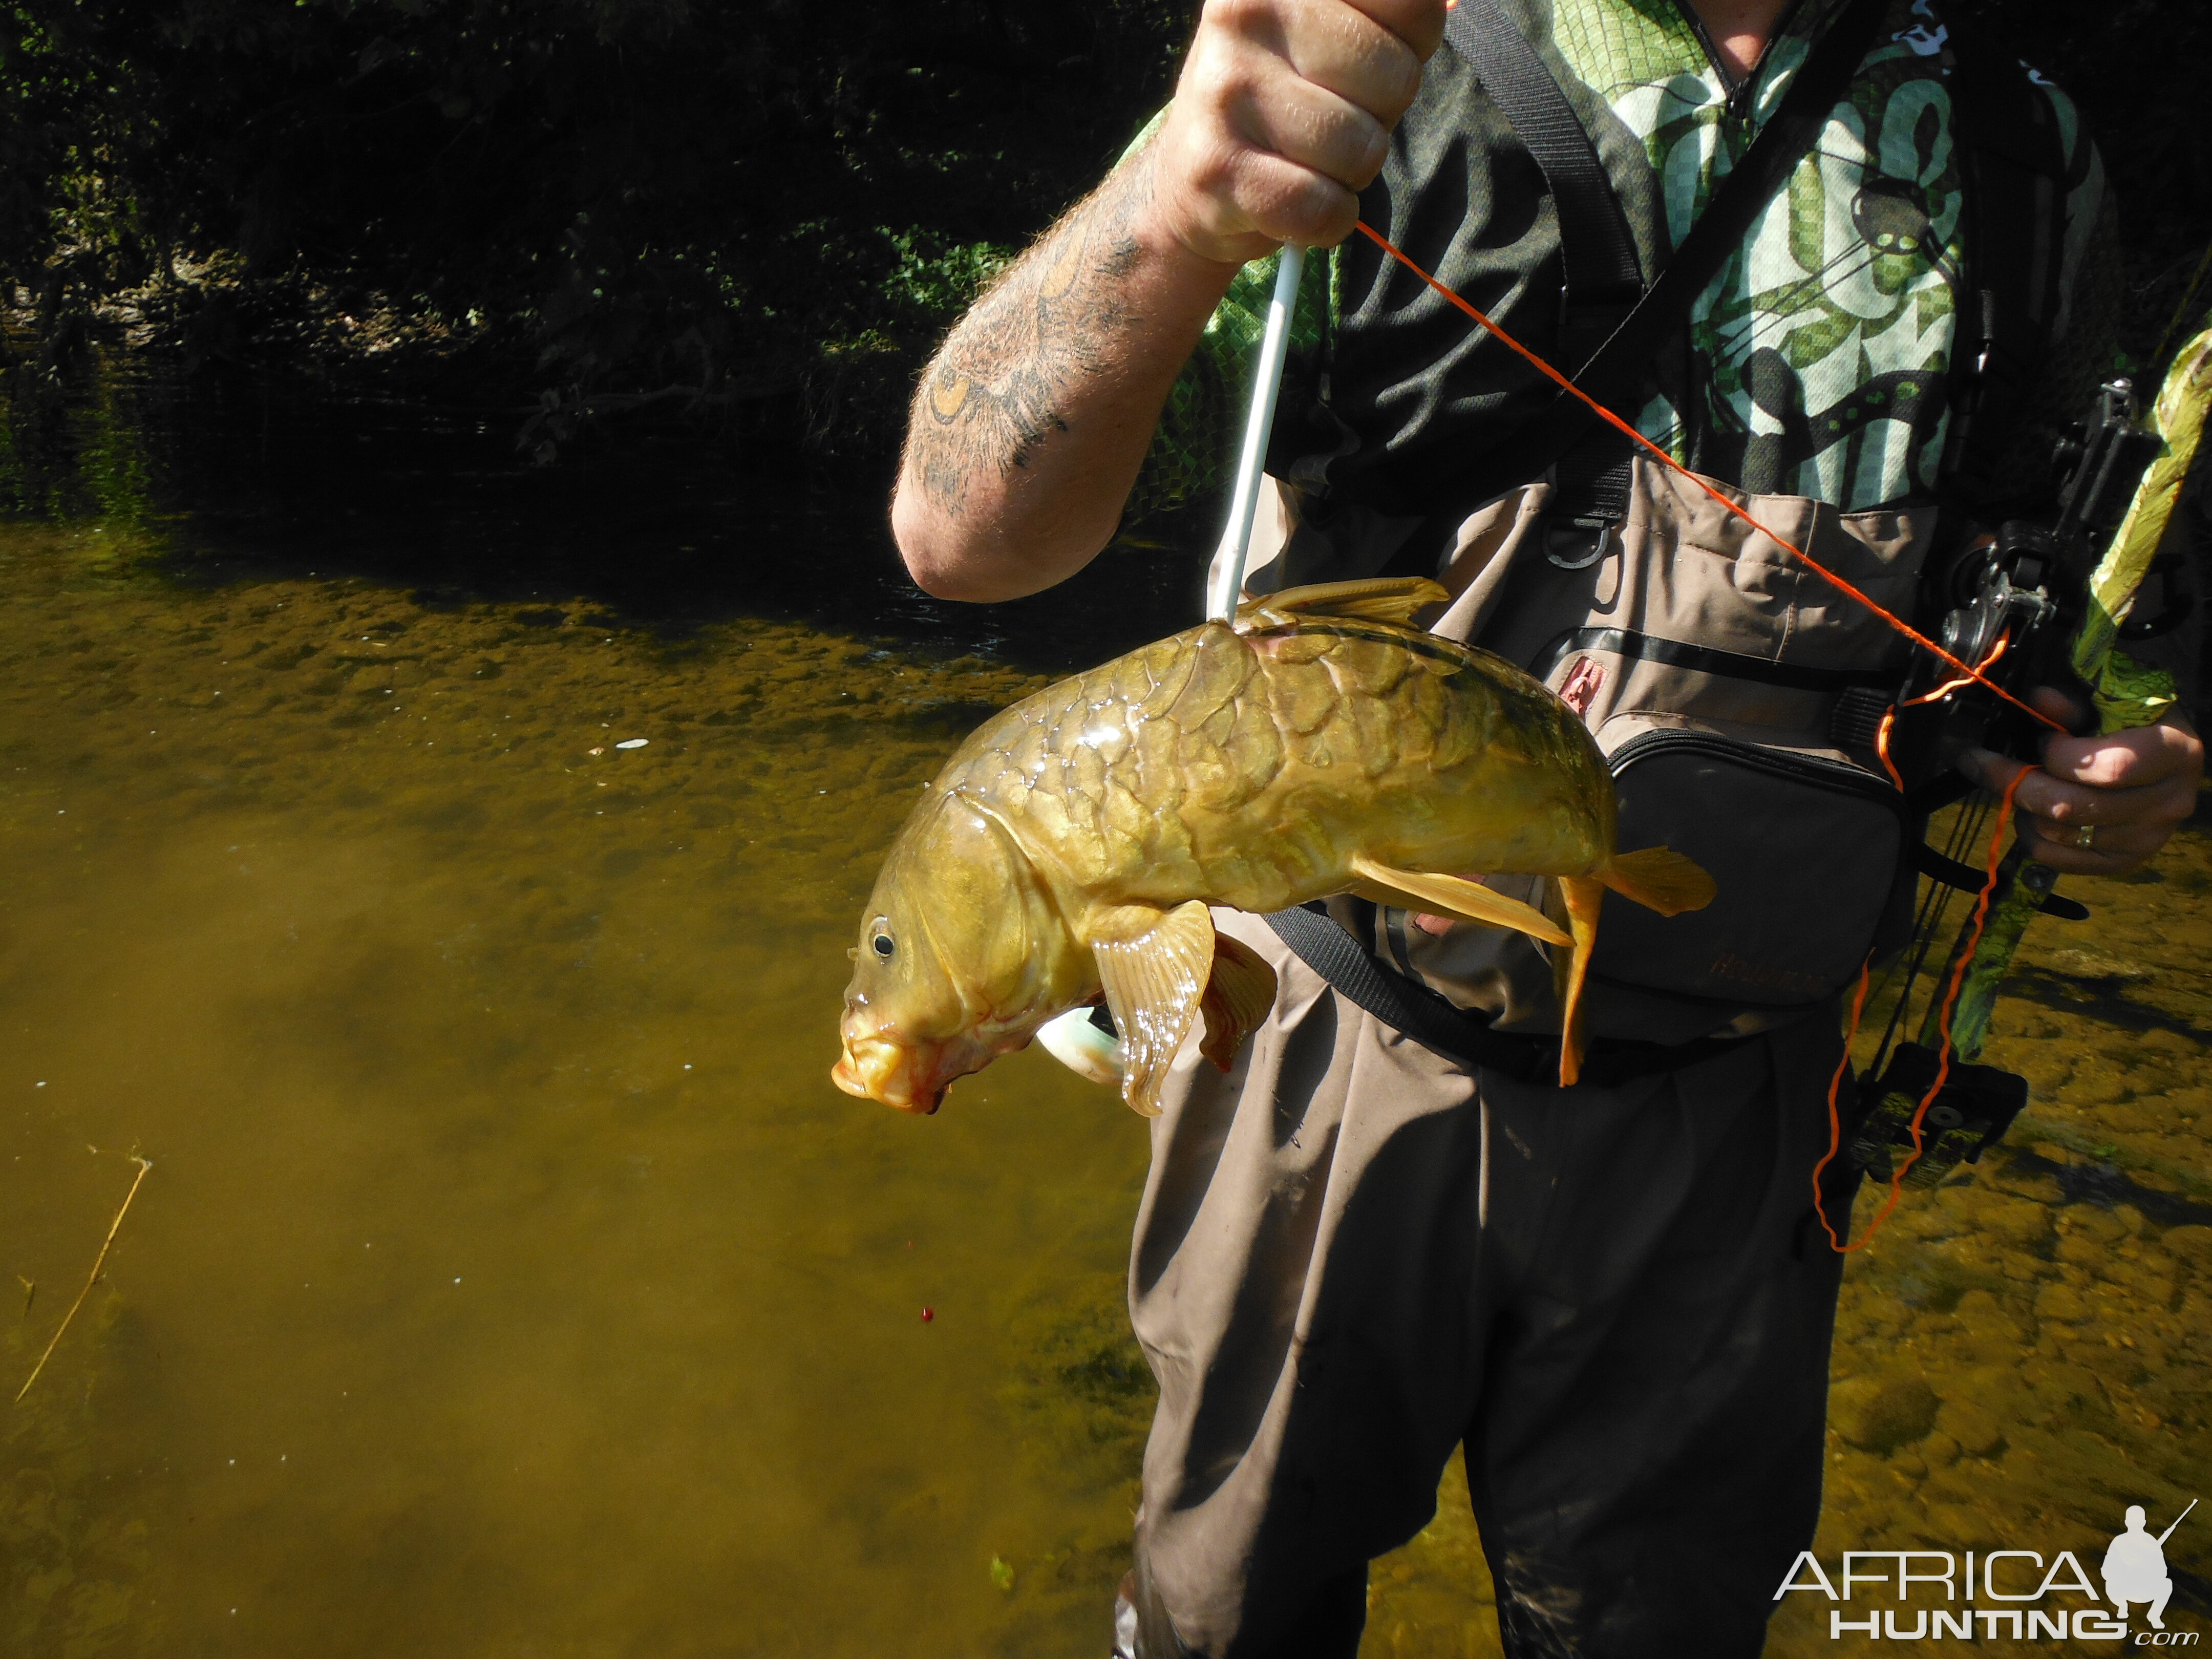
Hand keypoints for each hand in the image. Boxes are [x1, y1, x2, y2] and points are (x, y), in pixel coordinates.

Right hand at [1147, 0, 1448, 265]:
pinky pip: (1322, 207)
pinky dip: (1328, 219)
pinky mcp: (1217, 168)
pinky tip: (1299, 203)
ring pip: (1360, 148)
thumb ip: (1382, 14)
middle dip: (1381, 114)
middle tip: (1334, 117)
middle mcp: (1246, 13)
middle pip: (1395, 77)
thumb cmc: (1282, 97)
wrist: (1188, 178)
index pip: (1413, 2)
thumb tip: (1443, 5)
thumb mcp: (1325, 29)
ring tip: (1310, 159)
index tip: (1368, 62)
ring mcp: (1226, 91)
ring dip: (1352, 173)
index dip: (1411, 46)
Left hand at [1960, 686, 2203, 875]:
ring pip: (2058, 833)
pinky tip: (2031, 814)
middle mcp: (2167, 802)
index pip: (2108, 769)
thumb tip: (2037, 699)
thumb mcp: (2110, 706)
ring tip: (2016, 785)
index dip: (2061, 756)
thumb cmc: (2131, 728)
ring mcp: (2147, 838)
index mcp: (2174, 754)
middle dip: (2014, 782)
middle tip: (1979, 762)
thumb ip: (2073, 705)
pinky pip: (2057, 858)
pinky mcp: (2124, 862)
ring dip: (2023, 808)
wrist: (2163, 764)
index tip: (2041, 738)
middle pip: (2072, 806)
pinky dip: (2031, 836)